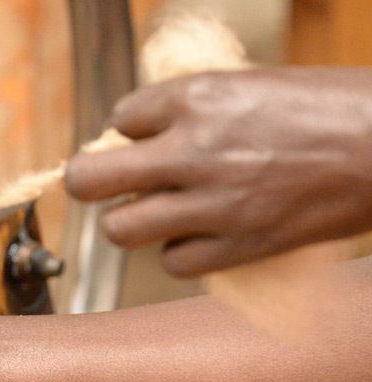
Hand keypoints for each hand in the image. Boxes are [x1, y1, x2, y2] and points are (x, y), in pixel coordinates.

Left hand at [65, 67, 371, 276]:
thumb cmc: (326, 107)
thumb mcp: (250, 86)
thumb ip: (190, 110)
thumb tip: (133, 138)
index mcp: (197, 96)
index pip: (118, 118)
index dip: (131, 131)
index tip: (151, 137)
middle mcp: (194, 149)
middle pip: (89, 180)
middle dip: (89, 181)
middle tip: (104, 184)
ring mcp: (213, 203)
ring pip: (120, 230)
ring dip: (131, 222)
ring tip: (156, 211)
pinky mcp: (238, 246)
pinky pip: (173, 263)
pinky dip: (180, 252)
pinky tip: (201, 235)